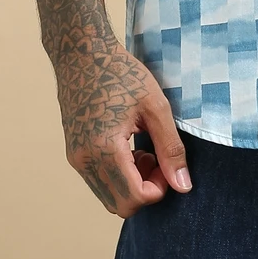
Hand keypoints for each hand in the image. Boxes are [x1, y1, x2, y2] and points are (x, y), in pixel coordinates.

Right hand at [53, 34, 191, 216]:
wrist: (81, 52)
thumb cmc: (121, 73)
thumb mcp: (155, 106)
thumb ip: (170, 148)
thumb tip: (183, 186)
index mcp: (104, 149)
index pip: (134, 199)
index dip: (158, 190)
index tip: (166, 164)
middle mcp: (84, 161)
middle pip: (120, 206)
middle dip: (145, 190)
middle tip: (156, 158)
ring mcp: (75, 158)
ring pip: (108, 197)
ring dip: (131, 184)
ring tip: (143, 149)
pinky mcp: (73, 153)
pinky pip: (98, 182)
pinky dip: (118, 176)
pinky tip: (129, 147)